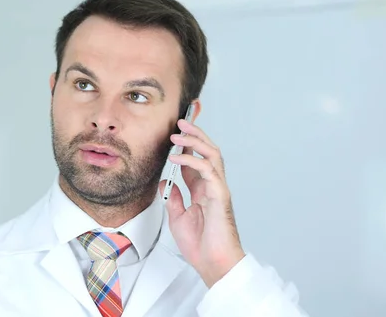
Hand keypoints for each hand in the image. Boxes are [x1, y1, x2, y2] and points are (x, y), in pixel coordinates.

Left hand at [159, 118, 245, 287]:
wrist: (213, 262)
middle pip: (208, 150)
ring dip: (195, 141)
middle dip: (195, 134)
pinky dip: (191, 160)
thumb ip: (173, 197)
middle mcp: (212, 185)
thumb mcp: (177, 217)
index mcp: (202, 189)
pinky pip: (207, 170)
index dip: (187, 145)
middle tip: (180, 122)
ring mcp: (217, 188)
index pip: (196, 159)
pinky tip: (176, 157)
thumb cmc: (200, 244)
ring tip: (178, 134)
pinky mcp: (219, 195)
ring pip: (212, 155)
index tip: (175, 133)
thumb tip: (165, 182)